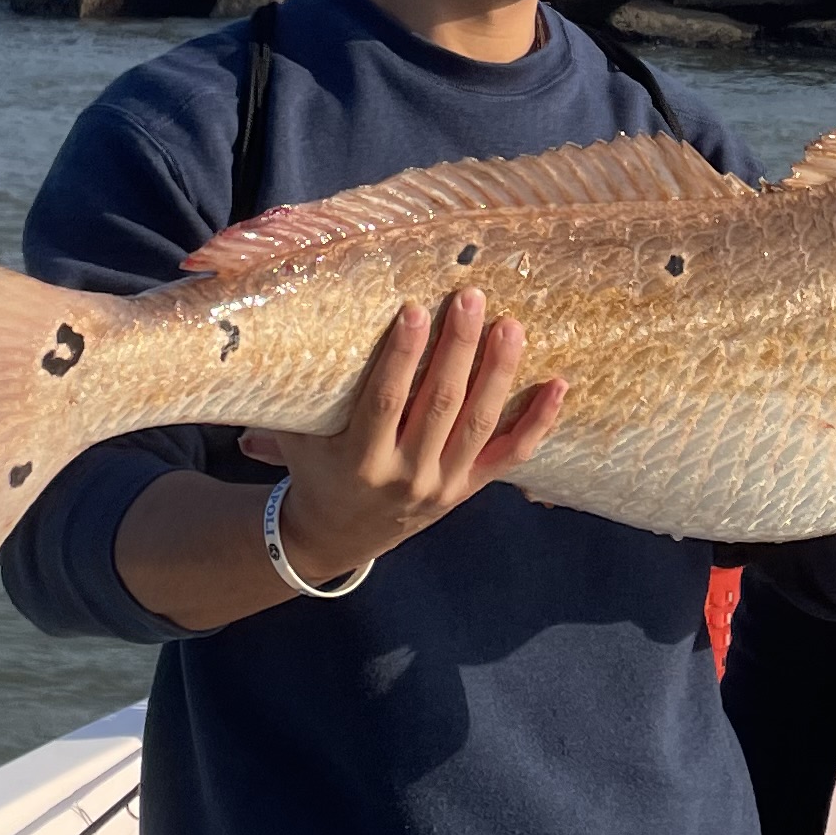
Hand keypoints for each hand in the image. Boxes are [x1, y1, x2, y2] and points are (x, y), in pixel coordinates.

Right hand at [238, 290, 565, 585]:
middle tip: (471, 298)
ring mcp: (442, 485)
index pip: (385, 401)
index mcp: (359, 462)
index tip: (415, 308)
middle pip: (440, 405)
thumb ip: (297, 392)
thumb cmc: (313, 467)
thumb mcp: (295, 435)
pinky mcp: (468, 489)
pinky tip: (558, 385)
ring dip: (499, 374)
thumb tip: (276, 324)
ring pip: (478, 425)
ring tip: (511, 326)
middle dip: (458, 349)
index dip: (402, 355)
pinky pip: (510, 456)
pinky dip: (538, 422)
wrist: (336, 536)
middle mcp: (405, 476)